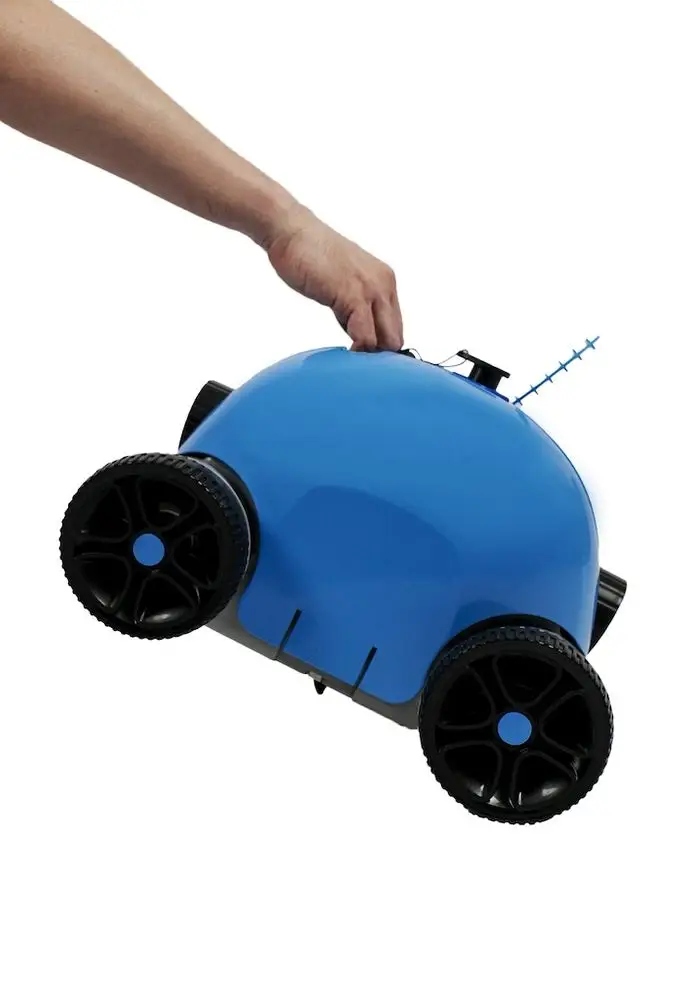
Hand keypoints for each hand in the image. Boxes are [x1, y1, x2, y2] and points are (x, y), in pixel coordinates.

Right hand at [265, 205, 403, 351]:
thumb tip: (359, 339)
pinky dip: (358, 351)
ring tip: (349, 364)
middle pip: (395, 338)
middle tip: (357, 368)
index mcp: (385, 281)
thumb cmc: (311, 256)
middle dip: (379, 358)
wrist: (292, 231)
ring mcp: (371, 290)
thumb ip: (354, 310)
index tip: (364, 361)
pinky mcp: (353, 295)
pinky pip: (365, 336)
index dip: (382, 349)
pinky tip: (344, 354)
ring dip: (369, 358)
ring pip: (386, 341)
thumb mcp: (343, 284)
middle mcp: (384, 284)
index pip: (395, 328)